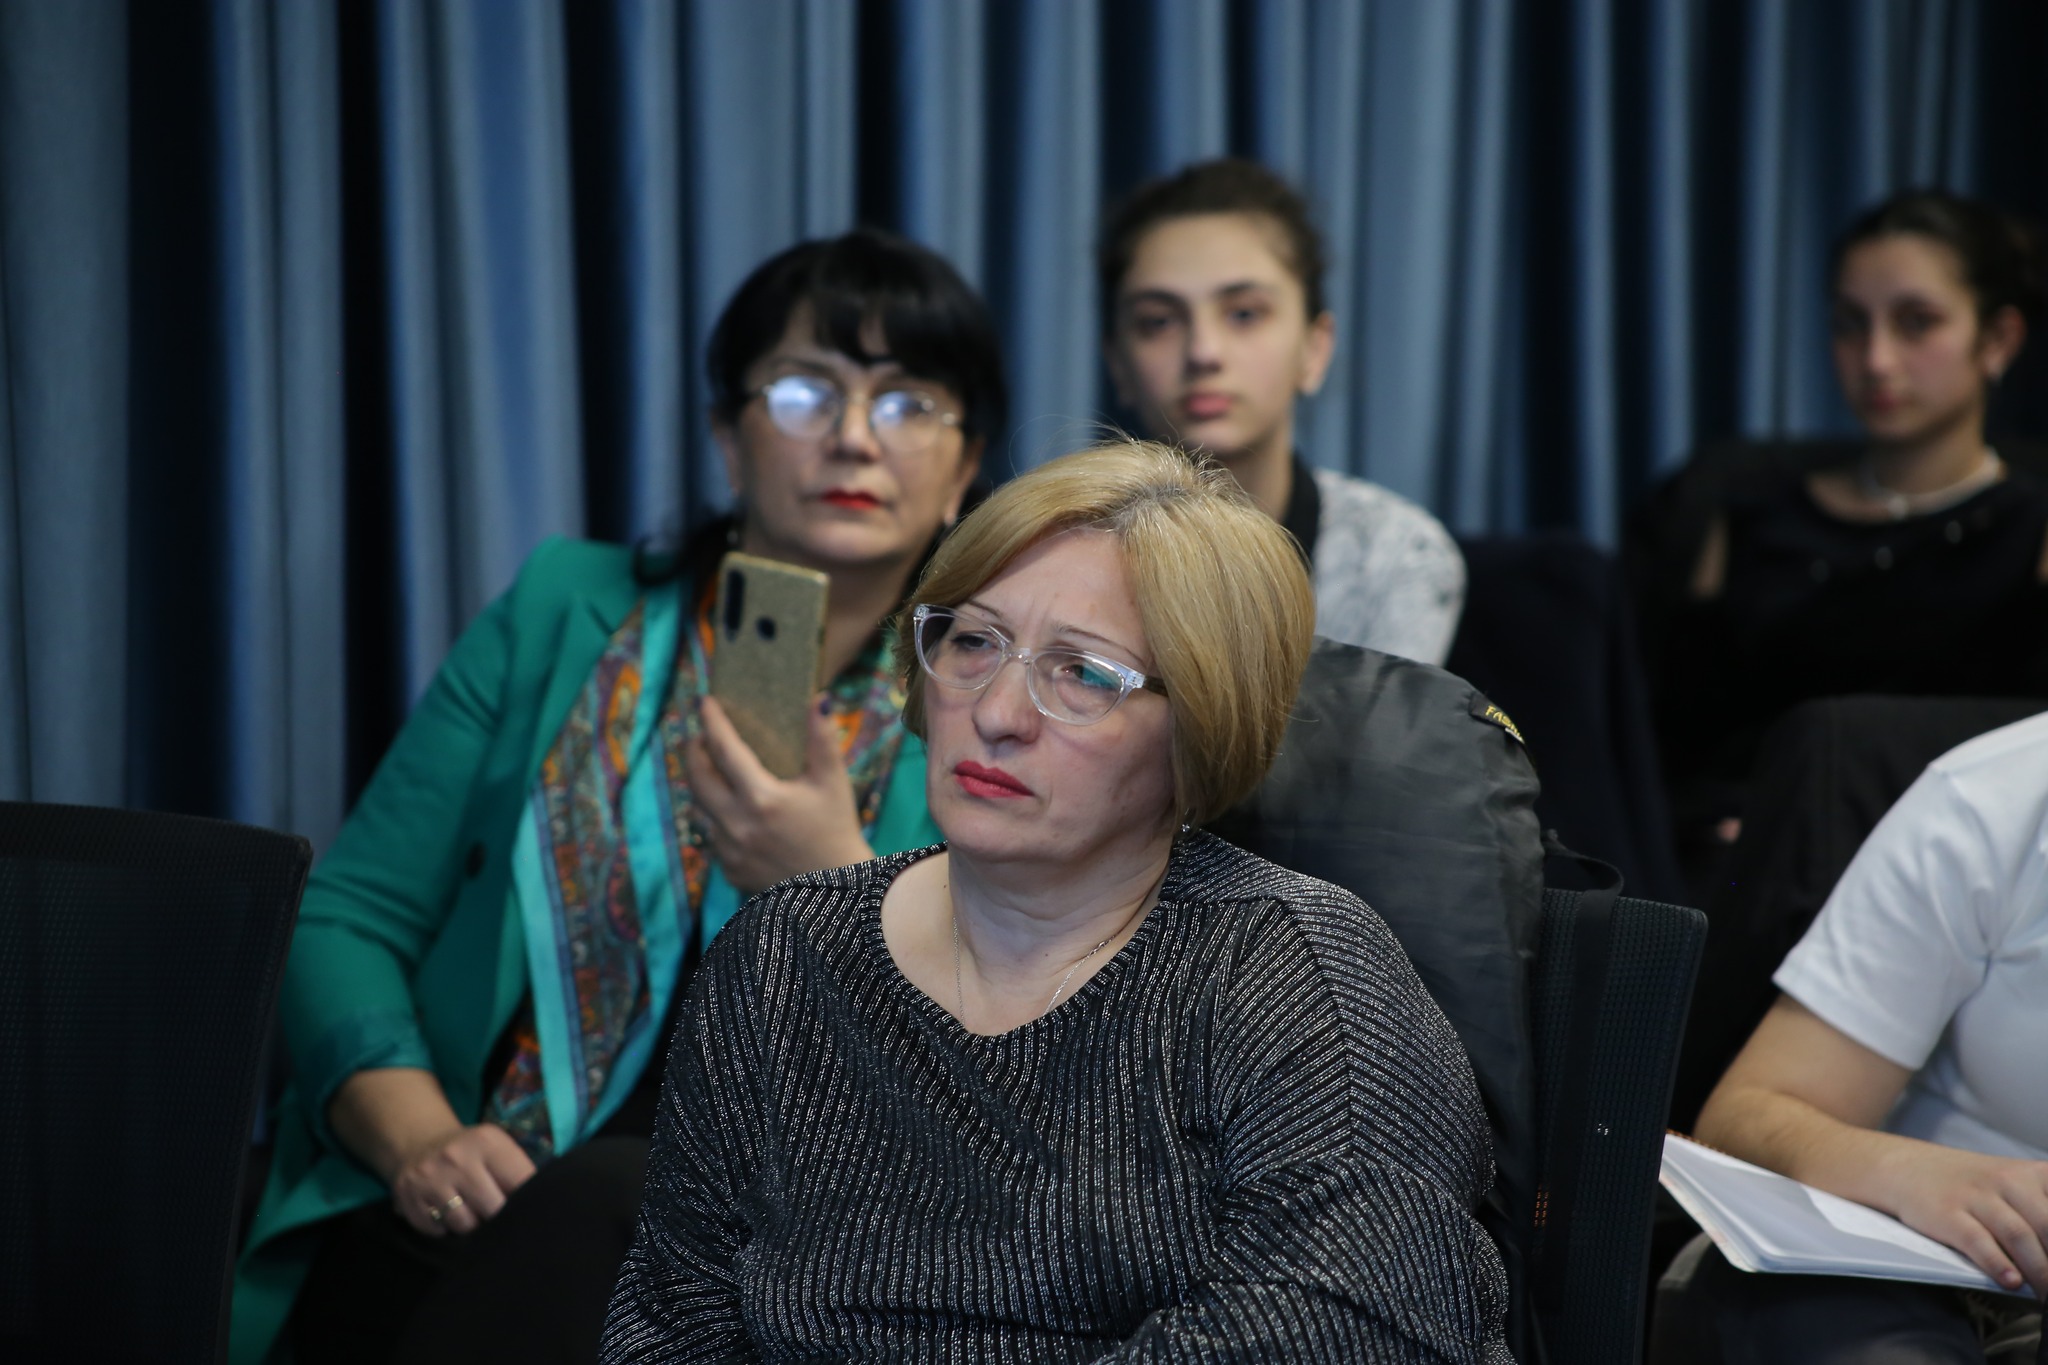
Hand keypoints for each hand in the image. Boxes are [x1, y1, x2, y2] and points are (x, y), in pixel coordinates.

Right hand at [387, 1122, 536, 1237]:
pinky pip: (437, 1230)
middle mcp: (457, 1157)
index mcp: (487, 1141)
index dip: (525, 1201)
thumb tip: (541, 1207)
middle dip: (499, 1216)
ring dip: (471, 1224)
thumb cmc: (471, 1153)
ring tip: (470, 1211)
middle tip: (496, 1213)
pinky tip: (446, 1213)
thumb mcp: (496, 1149)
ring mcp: (430, 1178)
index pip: (520, 1182)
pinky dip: (445, 1228)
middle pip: (494, 1208)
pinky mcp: (408, 1199)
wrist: (418, 1144)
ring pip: (465, 1224)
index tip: (527, 1208)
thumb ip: (517, 1173)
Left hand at [686, 696, 872, 894]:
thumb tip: (819, 698)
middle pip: (697, 779)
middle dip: (692, 752)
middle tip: (696, 735)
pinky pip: (712, 837)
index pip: (724, 749)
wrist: (838, 894)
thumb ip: (822, 738)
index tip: (704, 702)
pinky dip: (716, 819)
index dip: (712, 722)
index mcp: (762, 798)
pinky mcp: (729, 870)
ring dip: (701, 787)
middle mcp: (738, 825)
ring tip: (709, 771)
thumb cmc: (838, 830)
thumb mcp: (833, 782)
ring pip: (700, 809)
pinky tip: (730, 811)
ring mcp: (730, 851)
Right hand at [1887, 1144, 2047, 1295]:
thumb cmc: (1971, 1185)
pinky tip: (2010, 1282)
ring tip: (2045, 1296)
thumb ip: (2045, 1211)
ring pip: (2018, 1235)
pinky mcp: (1947, 1213)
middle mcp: (2007, 1180)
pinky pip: (1978, 1240)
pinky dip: (1998, 1264)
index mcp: (2033, 1174)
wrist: (1906, 1167)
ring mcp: (1975, 1195)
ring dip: (2039, 1272)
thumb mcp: (2016, 1183)